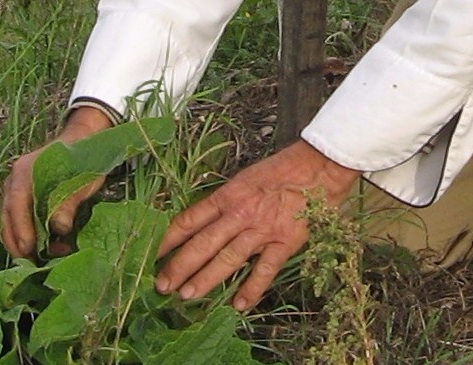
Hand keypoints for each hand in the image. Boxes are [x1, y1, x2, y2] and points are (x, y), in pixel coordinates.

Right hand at [0, 105, 113, 258]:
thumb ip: (69, 201)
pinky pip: (17, 222)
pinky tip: (44, 248)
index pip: (16, 203)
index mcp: (26, 171)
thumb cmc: (83, 160)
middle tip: (33, 264)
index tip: (29, 248)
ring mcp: (15, 190)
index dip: (21, 228)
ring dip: (22, 243)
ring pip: (9, 222)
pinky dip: (27, 237)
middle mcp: (14, 180)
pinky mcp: (21, 200)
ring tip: (44, 258)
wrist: (83, 142)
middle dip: (18, 243)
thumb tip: (59, 227)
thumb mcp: (82, 181)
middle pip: (7, 216)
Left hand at [154, 139, 357, 311]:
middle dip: (180, 265)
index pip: (190, 219)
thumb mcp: (246, 178)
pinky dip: (251, 289)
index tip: (153, 253)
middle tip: (162, 285)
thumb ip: (226, 201)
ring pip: (227, 258)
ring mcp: (262, 230)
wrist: (319, 166)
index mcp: (229, 194)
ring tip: (187, 296)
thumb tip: (203, 221)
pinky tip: (238, 305)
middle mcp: (240, 213)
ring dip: (206, 279)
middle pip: (203, 243)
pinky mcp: (285, 242)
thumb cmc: (283, 169)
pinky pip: (265, 270)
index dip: (169, 238)